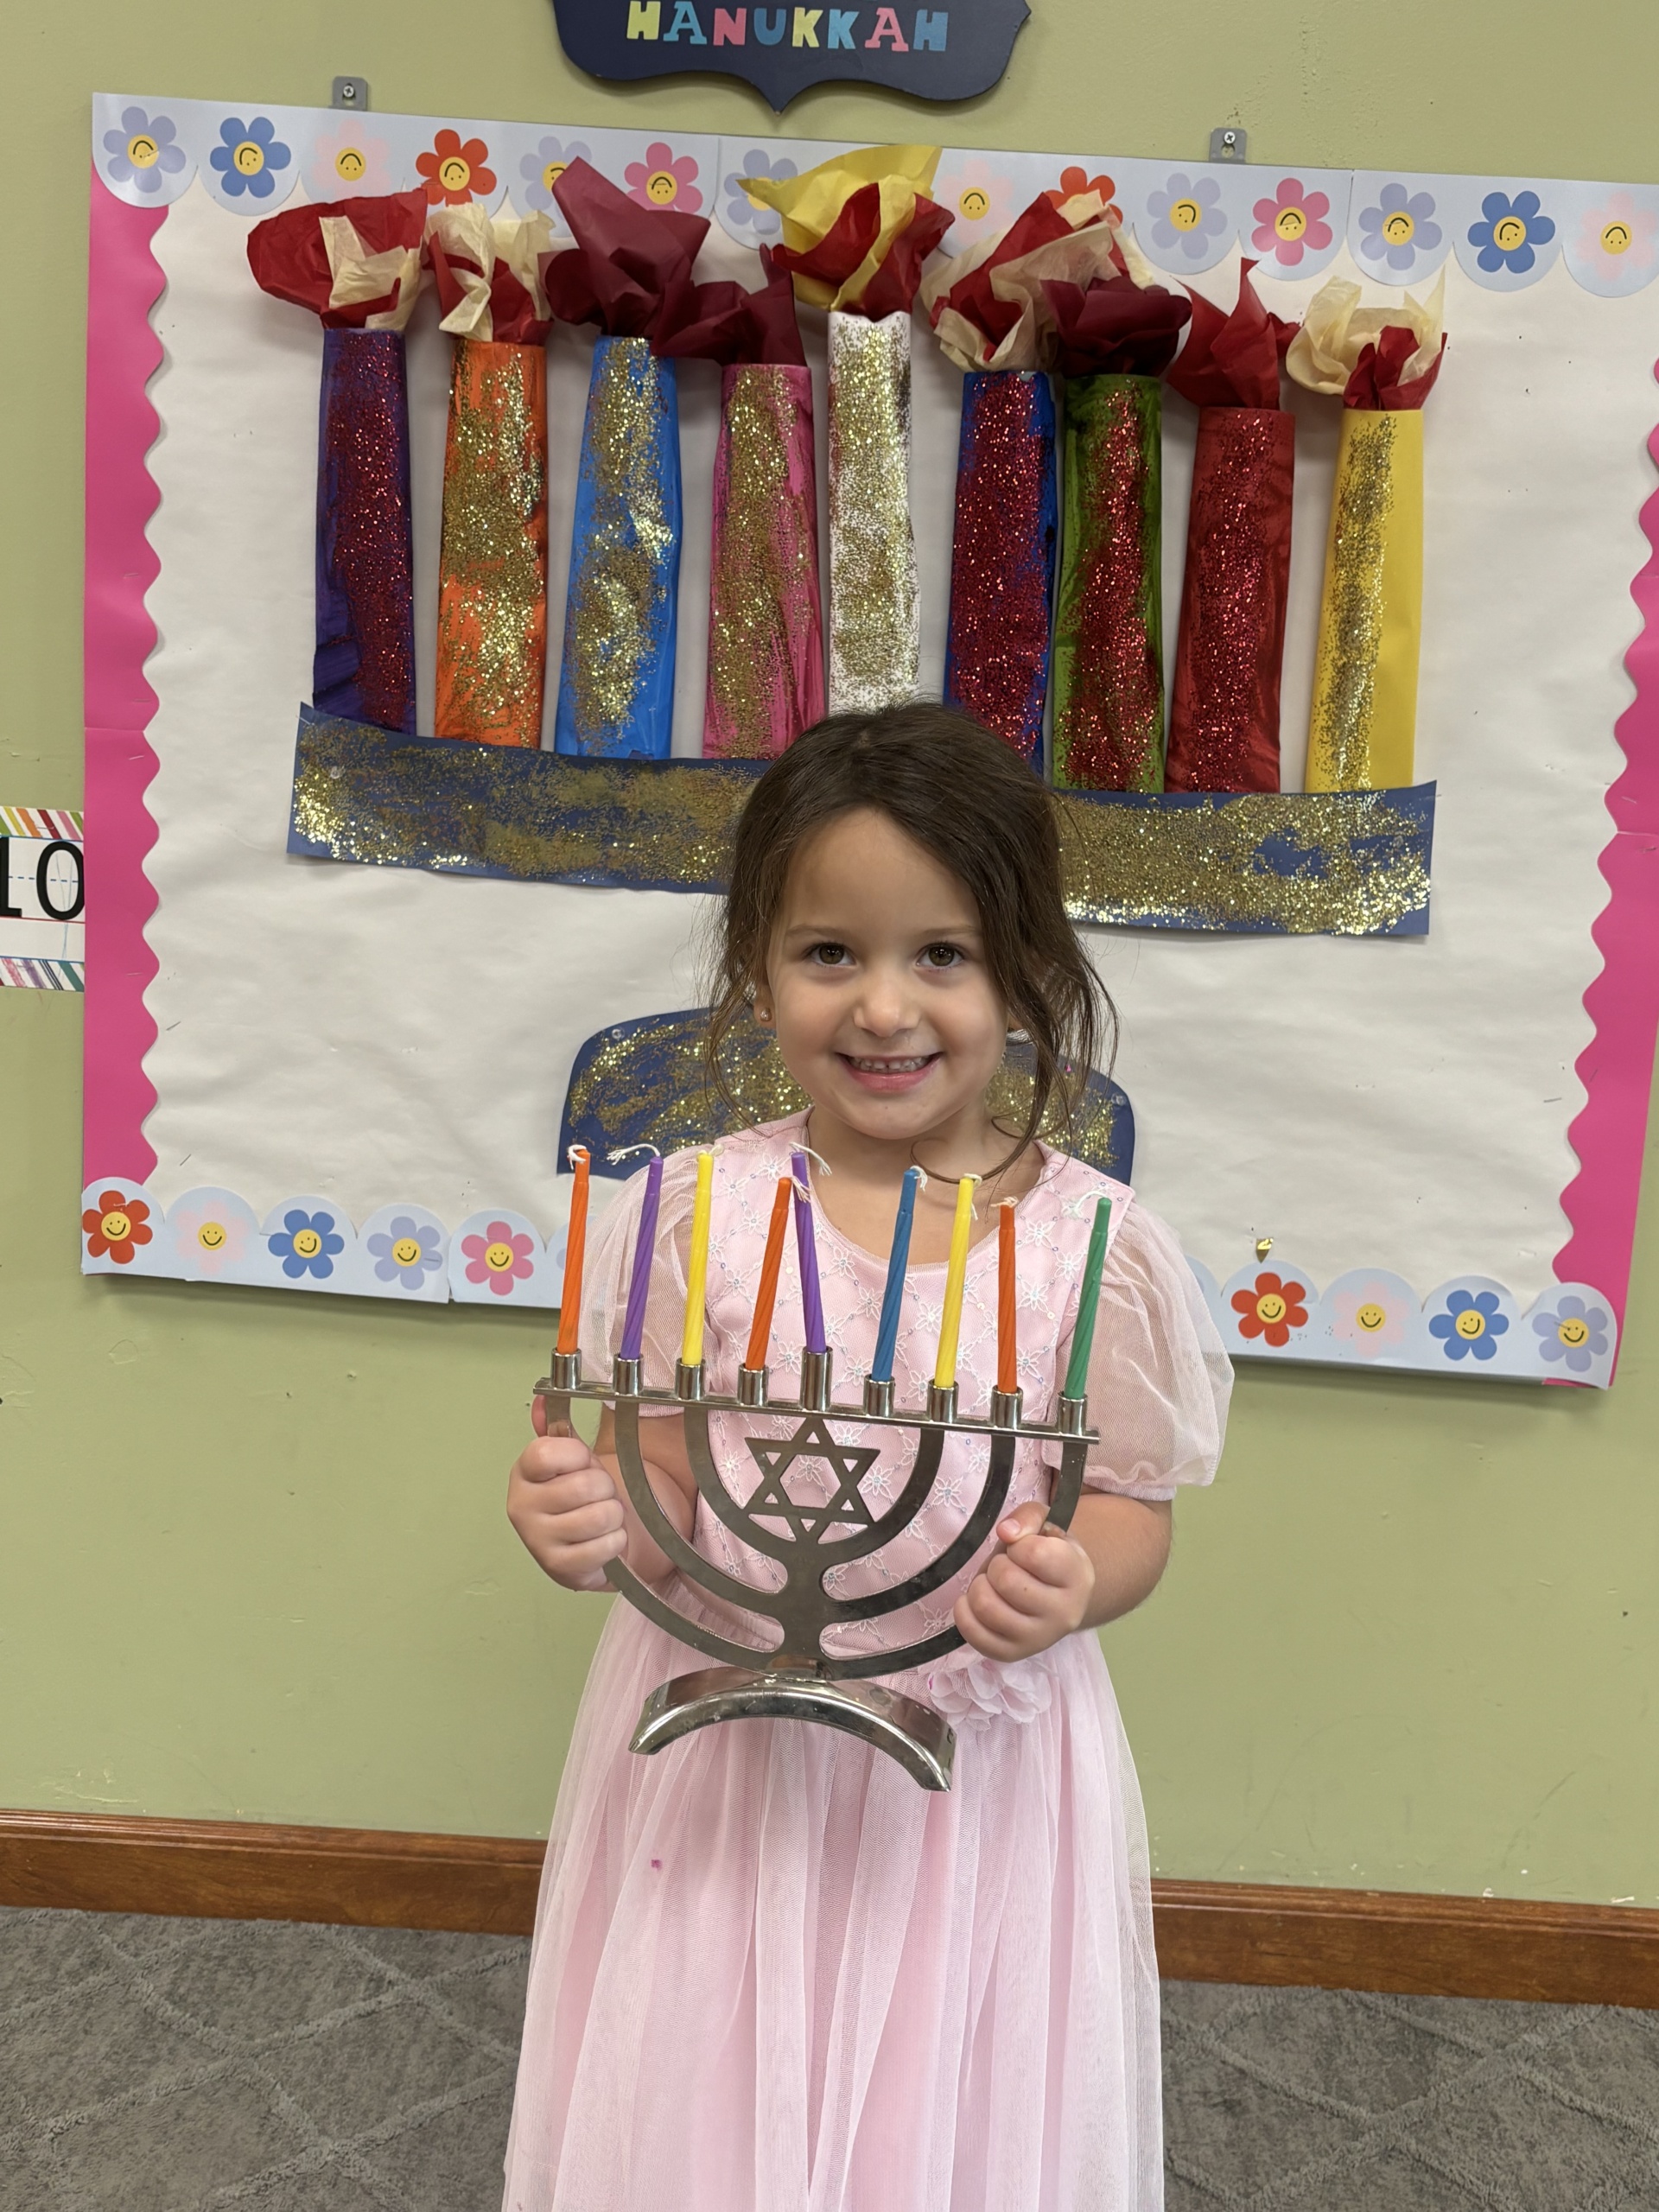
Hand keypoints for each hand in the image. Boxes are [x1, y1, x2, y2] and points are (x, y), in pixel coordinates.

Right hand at [506, 1395, 626, 1591]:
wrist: (588, 1543)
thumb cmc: (580, 1498)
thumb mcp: (571, 1460)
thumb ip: (557, 1429)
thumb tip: (541, 1402)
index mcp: (523, 1473)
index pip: (547, 1452)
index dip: (578, 1455)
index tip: (582, 1462)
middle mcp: (521, 1506)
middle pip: (584, 1485)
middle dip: (604, 1488)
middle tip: (597, 1495)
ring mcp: (538, 1540)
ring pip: (600, 1516)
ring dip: (613, 1515)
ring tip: (601, 1517)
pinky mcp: (559, 1568)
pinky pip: (605, 1546)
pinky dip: (615, 1541)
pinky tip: (603, 1540)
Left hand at [953, 1500, 1095, 1661]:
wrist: (1056, 1594)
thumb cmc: (1048, 1553)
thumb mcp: (1045, 1524)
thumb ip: (1027, 1518)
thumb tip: (1006, 1532)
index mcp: (1078, 1577)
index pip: (1035, 1554)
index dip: (1019, 1545)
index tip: (1022, 1550)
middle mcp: (1065, 1614)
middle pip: (1006, 1581)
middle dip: (997, 1565)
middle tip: (1005, 1567)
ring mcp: (1039, 1639)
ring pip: (987, 1607)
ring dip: (979, 1586)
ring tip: (992, 1584)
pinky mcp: (1012, 1654)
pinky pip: (973, 1634)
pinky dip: (964, 1612)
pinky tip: (975, 1601)